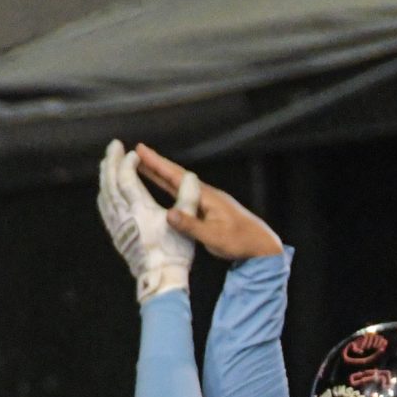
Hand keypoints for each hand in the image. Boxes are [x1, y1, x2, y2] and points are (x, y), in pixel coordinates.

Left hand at [95, 139, 194, 302]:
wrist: (160, 278)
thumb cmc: (174, 251)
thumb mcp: (186, 223)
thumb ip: (189, 198)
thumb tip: (191, 176)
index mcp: (140, 208)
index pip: (128, 178)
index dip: (128, 163)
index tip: (134, 153)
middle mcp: (124, 214)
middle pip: (111, 182)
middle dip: (112, 162)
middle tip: (114, 146)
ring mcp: (117, 225)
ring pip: (105, 194)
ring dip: (105, 176)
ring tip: (107, 162)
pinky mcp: (116, 234)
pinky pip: (104, 209)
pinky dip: (104, 194)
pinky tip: (105, 190)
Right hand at [135, 144, 283, 261]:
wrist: (260, 245)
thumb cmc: (239, 241)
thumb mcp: (214, 237)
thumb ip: (191, 225)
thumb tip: (168, 214)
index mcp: (206, 196)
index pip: (177, 177)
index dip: (158, 164)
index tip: (141, 151)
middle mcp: (205, 194)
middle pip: (175, 176)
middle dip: (155, 164)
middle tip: (136, 151)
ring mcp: (206, 201)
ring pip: (178, 184)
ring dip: (160, 174)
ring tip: (142, 165)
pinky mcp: (207, 209)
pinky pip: (182, 194)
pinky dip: (169, 187)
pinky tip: (162, 185)